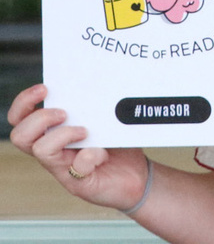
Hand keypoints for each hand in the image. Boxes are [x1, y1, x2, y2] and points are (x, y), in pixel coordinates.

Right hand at [8, 83, 148, 210]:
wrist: (135, 174)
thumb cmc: (117, 144)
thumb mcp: (104, 119)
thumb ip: (95, 106)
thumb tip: (94, 87)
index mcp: (54, 132)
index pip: (21, 118)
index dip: (24, 103)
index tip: (43, 89)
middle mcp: (53, 150)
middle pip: (20, 135)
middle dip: (39, 118)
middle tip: (65, 113)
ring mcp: (64, 168)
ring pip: (41, 150)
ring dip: (63, 134)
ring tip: (85, 131)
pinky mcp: (80, 183)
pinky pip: (78, 167)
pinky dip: (91, 155)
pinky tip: (104, 154)